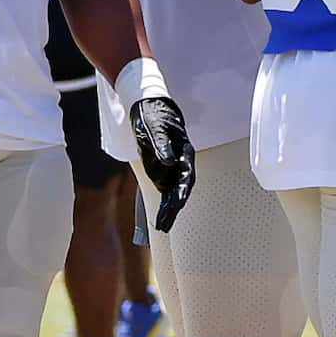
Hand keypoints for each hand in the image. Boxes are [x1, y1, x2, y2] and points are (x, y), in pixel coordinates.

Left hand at [126, 91, 197, 232]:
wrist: (149, 109)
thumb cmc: (154, 116)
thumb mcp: (156, 128)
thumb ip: (163, 144)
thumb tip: (169, 160)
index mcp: (184, 153)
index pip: (186, 176)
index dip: (181, 191)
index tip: (176, 203)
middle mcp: (181, 164)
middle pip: (181, 189)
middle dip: (174, 207)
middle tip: (166, 223)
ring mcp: (172, 170)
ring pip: (173, 194)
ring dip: (169, 211)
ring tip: (162, 227)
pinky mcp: (163, 173)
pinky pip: (165, 193)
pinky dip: (163, 206)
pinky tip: (159, 219)